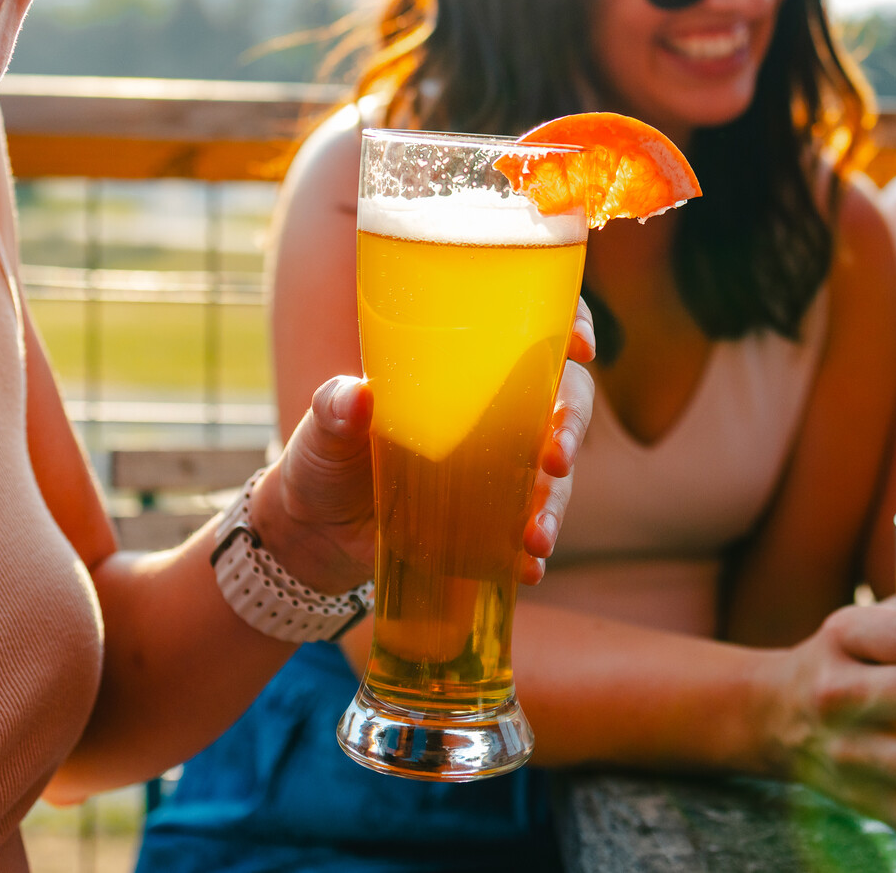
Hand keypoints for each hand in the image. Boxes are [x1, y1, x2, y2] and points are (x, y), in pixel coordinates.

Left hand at [249, 299, 597, 594]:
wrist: (314, 531)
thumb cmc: (324, 456)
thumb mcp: (323, 424)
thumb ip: (336, 407)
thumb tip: (357, 396)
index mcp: (462, 370)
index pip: (534, 332)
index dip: (572, 327)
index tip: (582, 347)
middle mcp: (494, 414)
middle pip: (564, 400)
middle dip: (571, 426)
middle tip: (556, 457)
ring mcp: (498, 469)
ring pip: (552, 473)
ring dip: (556, 502)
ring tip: (536, 535)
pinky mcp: (490, 520)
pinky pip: (526, 530)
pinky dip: (531, 551)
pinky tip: (527, 568)